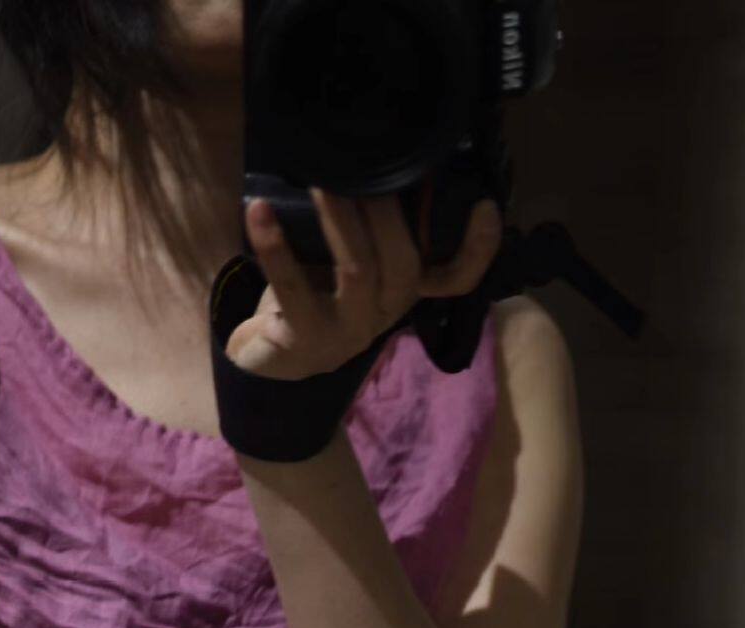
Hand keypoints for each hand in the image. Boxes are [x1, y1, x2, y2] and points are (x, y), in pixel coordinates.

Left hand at [225, 183, 502, 381]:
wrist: (272, 358)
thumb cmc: (317, 294)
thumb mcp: (352, 258)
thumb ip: (371, 224)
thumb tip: (377, 153)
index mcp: (403, 290)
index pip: (456, 278)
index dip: (477, 249)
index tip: (485, 206)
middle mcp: (385, 312)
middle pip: (403, 264)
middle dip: (386, 212)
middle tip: (361, 165)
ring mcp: (347, 331)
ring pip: (356, 273)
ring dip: (338, 221)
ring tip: (319, 180)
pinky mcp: (305, 341)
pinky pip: (293, 291)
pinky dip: (274, 247)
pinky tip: (258, 211)